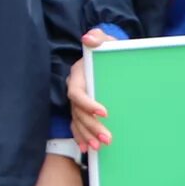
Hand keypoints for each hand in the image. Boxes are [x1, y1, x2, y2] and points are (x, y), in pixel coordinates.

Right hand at [66, 28, 113, 149]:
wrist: (109, 57)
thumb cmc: (109, 49)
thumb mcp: (106, 40)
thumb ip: (99, 38)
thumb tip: (89, 39)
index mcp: (79, 75)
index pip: (77, 93)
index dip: (87, 104)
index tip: (104, 112)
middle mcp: (76, 89)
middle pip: (78, 112)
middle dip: (91, 126)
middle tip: (107, 138)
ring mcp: (78, 101)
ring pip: (78, 121)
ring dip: (87, 135)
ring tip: (99, 146)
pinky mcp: (83, 109)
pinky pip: (77, 125)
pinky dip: (81, 136)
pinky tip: (87, 148)